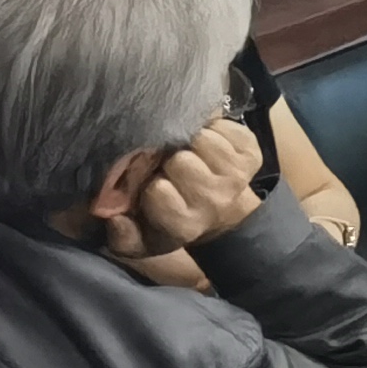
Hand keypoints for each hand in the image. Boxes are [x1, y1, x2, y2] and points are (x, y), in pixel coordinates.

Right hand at [119, 117, 267, 256]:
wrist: (221, 212)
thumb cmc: (172, 222)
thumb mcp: (142, 241)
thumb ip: (123, 236)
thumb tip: (113, 217)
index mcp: (185, 224)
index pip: (157, 190)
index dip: (151, 184)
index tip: (154, 186)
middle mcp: (214, 200)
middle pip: (181, 160)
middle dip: (171, 159)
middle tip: (171, 165)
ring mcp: (237, 176)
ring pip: (203, 139)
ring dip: (192, 141)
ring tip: (189, 152)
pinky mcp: (252, 154)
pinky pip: (226, 127)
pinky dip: (213, 128)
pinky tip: (208, 143)